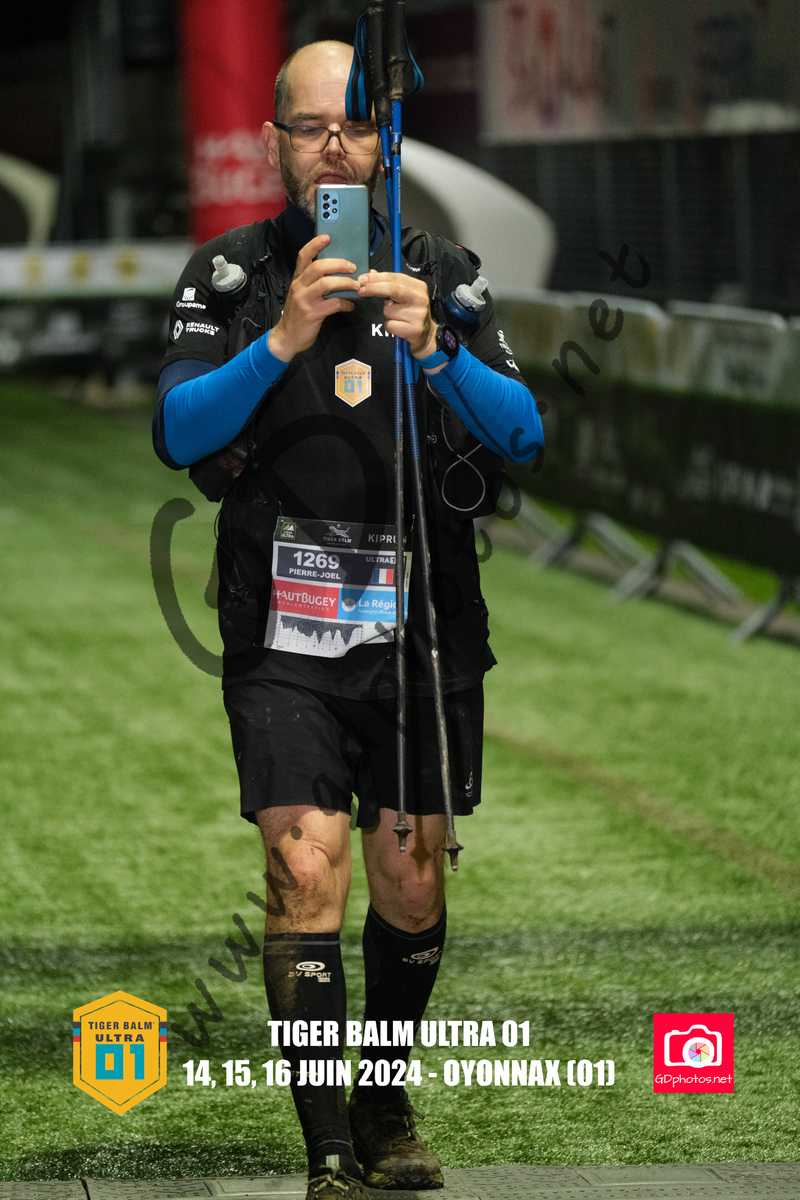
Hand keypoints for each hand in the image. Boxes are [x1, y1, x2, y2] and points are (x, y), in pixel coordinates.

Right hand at [268, 233, 359, 361]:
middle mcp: (299, 286)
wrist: (287, 337)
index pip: (303, 256)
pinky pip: (333, 304)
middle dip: (338, 264)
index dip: (315, 244)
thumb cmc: (299, 315)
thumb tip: (339, 274)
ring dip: (345, 282)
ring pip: (326, 283)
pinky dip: (345, 303)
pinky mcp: (311, 314)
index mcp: (297, 279)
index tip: (328, 237)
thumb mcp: (303, 295)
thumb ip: (316, 284)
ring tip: (356, 285)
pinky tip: (351, 305)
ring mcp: (304, 300)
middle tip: (353, 266)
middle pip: (318, 266)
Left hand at [357, 270, 437, 357]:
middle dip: (374, 288)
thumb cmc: (412, 313)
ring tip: (397, 317)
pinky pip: (390, 325)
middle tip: (361, 290)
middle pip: (393, 289)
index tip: (362, 278)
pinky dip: (389, 326)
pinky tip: (398, 326)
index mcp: (419, 287)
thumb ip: (389, 284)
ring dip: (386, 314)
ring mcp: (418, 314)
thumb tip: (371, 273)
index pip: (395, 277)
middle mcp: (420, 299)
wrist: (427, 335)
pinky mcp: (414, 329)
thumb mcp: (404, 295)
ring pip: (388, 310)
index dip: (377, 277)